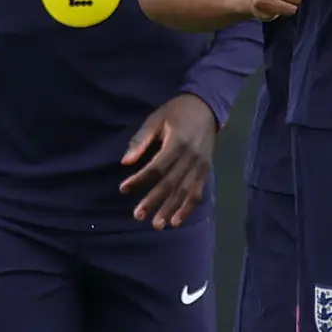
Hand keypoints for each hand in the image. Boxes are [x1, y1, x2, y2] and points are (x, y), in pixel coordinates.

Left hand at [122, 94, 221, 226]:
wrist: (207, 106)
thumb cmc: (177, 112)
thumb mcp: (156, 119)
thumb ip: (141, 140)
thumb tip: (125, 162)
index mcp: (177, 142)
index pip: (156, 167)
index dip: (139, 179)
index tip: (123, 189)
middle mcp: (191, 156)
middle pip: (170, 183)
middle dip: (154, 201)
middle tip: (138, 215)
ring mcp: (201, 165)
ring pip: (185, 191)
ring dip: (171, 209)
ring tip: (158, 224)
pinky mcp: (206, 170)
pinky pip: (197, 192)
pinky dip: (188, 208)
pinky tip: (176, 220)